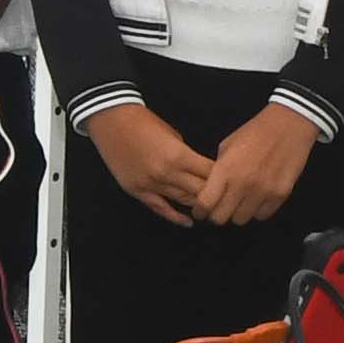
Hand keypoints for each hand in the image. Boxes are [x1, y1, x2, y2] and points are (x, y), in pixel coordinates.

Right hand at [86, 101, 214, 221]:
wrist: (112, 120)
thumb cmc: (143, 122)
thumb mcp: (173, 135)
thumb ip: (186, 155)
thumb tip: (199, 169)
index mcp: (179, 156)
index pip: (210, 174)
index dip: (224, 178)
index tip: (231, 181)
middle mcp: (166, 173)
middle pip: (199, 192)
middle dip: (214, 195)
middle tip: (226, 199)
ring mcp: (150, 184)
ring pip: (182, 202)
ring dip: (198, 205)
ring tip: (211, 209)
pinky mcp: (137, 191)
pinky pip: (160, 208)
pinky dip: (175, 217)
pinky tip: (188, 222)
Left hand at [189, 107, 313, 229]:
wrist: (288, 125)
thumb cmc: (255, 132)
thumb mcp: (227, 146)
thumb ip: (218, 171)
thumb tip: (209, 191)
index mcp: (225, 170)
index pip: (205, 203)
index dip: (200, 211)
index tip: (200, 211)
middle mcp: (243, 184)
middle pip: (220, 218)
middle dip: (216, 215)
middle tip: (220, 207)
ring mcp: (263, 191)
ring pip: (241, 220)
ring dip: (237, 213)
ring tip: (240, 200)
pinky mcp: (280, 195)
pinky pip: (261, 215)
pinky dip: (257, 210)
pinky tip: (257, 198)